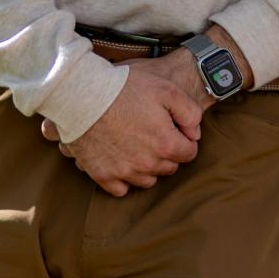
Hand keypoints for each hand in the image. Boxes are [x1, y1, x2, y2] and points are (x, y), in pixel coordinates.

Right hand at [41, 57, 205, 196]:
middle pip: (169, 167)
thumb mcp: (167, 89)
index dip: (184, 139)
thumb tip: (195, 133)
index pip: (189, 153)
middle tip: (153, 132)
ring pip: (147, 180)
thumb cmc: (125, 88)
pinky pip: (121, 189)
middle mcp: (147, 164)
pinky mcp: (103, 175)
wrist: (83, 96)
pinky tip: (121, 160)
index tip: (173, 128)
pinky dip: (124, 178)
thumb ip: (190, 113)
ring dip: (147, 167)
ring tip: (137, 145)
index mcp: (166, 144)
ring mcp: (124, 172)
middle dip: (167, 152)